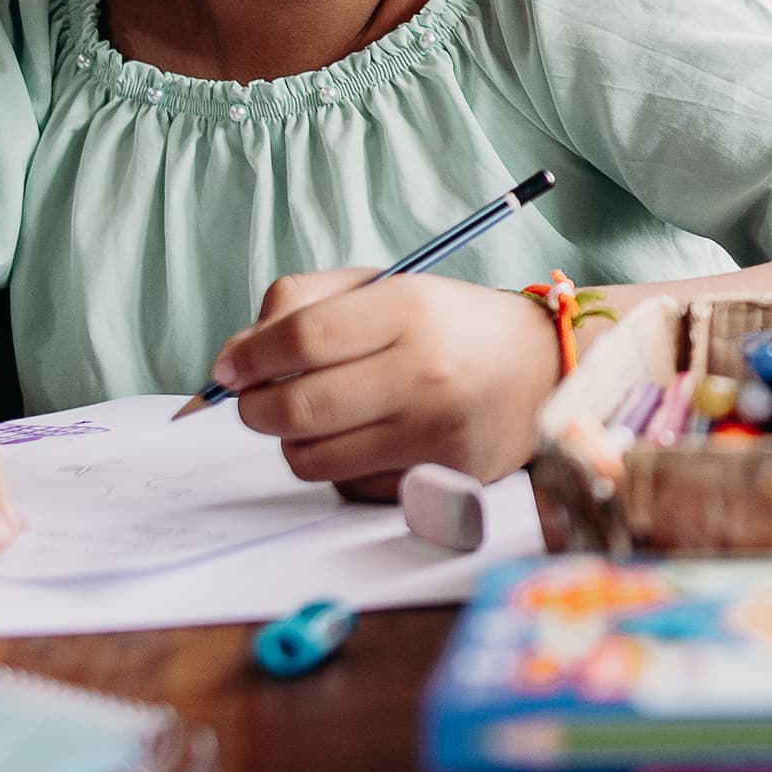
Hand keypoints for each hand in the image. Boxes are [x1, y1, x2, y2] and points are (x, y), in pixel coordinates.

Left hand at [212, 270, 558, 489]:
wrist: (542, 370)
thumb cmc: (448, 325)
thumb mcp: (384, 286)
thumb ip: (302, 304)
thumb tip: (234, 358)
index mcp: (408, 308)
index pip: (298, 339)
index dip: (246, 357)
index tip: (228, 367)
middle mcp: (423, 372)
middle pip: (295, 407)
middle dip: (253, 407)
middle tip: (254, 399)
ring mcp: (433, 431)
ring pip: (311, 457)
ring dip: (291, 440)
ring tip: (312, 416)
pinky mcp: (439, 475)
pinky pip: (348, 485)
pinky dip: (337, 466)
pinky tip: (362, 439)